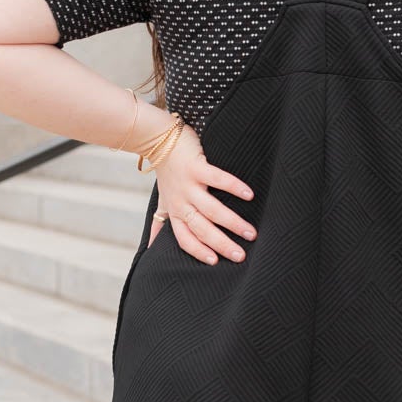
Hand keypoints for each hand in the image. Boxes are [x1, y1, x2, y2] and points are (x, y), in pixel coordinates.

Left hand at [145, 123, 256, 263]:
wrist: (157, 139)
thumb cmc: (166, 172)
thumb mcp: (162, 201)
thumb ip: (160, 223)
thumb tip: (150, 248)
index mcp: (175, 212)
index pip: (185, 238)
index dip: (198, 251)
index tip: (215, 262)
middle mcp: (181, 201)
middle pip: (201, 228)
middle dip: (221, 244)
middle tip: (240, 255)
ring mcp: (189, 184)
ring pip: (211, 209)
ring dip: (232, 222)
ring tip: (251, 233)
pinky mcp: (197, 167)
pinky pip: (217, 179)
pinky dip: (234, 187)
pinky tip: (249, 195)